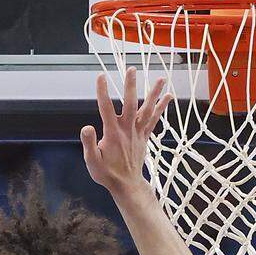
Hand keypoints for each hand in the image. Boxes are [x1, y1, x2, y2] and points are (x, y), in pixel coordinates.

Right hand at [81, 69, 170, 195]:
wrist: (126, 184)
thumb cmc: (106, 173)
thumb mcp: (91, 161)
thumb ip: (89, 143)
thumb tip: (87, 127)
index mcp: (112, 134)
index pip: (106, 108)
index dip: (103, 92)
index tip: (100, 76)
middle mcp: (127, 130)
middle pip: (130, 104)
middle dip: (130, 86)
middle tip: (131, 69)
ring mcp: (137, 133)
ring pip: (147, 110)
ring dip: (154, 94)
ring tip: (162, 78)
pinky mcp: (144, 137)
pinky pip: (154, 120)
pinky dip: (161, 108)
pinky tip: (168, 97)